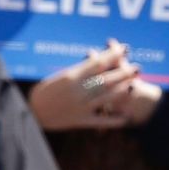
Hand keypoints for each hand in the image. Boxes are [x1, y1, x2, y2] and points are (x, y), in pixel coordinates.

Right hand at [28, 40, 143, 130]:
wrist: (31, 112)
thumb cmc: (45, 91)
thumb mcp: (60, 76)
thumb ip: (79, 70)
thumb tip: (97, 59)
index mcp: (71, 76)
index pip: (97, 63)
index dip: (113, 55)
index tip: (125, 49)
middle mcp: (78, 91)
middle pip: (106, 79)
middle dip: (123, 72)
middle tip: (138, 67)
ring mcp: (80, 106)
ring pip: (106, 97)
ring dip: (122, 91)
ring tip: (135, 84)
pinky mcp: (80, 121)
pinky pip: (100, 120)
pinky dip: (114, 119)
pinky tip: (126, 117)